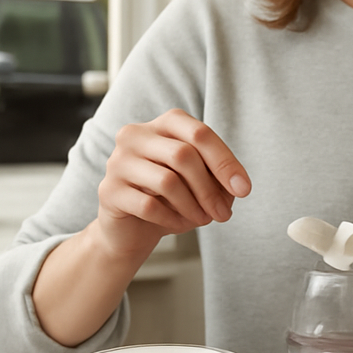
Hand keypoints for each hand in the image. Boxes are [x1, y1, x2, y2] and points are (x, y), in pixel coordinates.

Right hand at [95, 108, 250, 262]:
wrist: (131, 228)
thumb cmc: (171, 199)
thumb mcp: (201, 184)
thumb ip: (219, 179)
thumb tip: (234, 187)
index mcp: (164, 124)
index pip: (200, 134)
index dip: (225, 162)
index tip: (244, 190)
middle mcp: (136, 135)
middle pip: (184, 155)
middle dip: (210, 189)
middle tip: (223, 214)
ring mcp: (118, 161)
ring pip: (167, 181)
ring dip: (193, 206)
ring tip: (202, 220)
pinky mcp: (108, 191)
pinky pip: (149, 206)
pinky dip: (172, 218)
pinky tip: (179, 224)